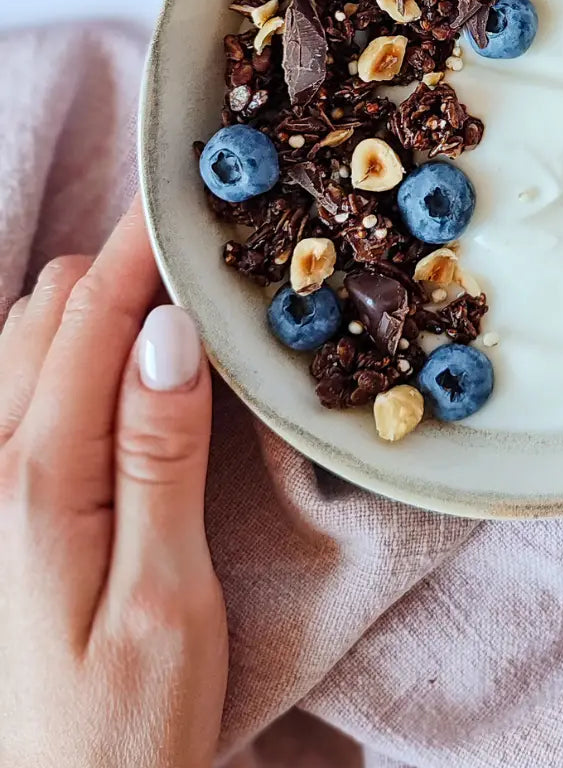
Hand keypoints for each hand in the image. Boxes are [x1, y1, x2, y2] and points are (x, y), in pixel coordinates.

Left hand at [0, 200, 226, 767]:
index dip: (145, 246)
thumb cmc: (123, 734)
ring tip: (169, 290)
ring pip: (24, 339)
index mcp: (35, 484)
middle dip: (124, 264)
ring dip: (96, 302)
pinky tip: (115, 360)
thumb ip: (160, 457)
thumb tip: (170, 332)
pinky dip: (67, 346)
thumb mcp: (165, 601)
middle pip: (50, 311)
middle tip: (203, 245)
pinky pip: (14, 387)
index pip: (93, 320)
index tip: (192, 188)